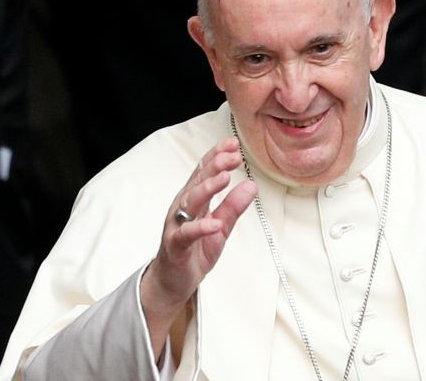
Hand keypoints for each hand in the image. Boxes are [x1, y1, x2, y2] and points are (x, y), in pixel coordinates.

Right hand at [140, 137, 256, 357]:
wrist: (174, 281)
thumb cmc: (195, 251)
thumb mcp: (221, 227)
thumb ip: (233, 207)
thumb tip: (251, 185)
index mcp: (193, 200)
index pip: (204, 172)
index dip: (217, 156)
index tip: (233, 144)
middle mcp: (182, 208)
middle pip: (198, 182)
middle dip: (215, 166)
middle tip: (233, 155)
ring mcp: (176, 226)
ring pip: (190, 202)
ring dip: (207, 189)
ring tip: (225, 179)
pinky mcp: (175, 246)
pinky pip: (186, 235)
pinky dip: (200, 228)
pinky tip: (214, 223)